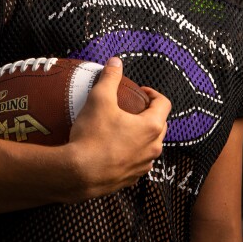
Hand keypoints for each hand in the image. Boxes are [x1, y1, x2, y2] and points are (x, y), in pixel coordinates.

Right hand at [63, 57, 170, 201]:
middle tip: (130, 108)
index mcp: (151, 127)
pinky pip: (137, 161)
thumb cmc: (92, 136)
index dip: (153, 93)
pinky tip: (113, 148)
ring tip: (121, 128)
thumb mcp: (99, 99)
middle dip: (148, 114)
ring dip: (140, 135)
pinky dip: (130, 152)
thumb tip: (116, 62)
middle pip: (159, 124)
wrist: (78, 174)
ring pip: (149, 145)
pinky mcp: (131, 179)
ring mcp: (143, 166)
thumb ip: (110, 78)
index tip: (139, 91)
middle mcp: (153, 148)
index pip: (164, 103)